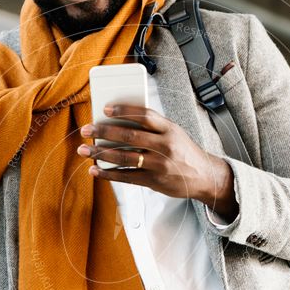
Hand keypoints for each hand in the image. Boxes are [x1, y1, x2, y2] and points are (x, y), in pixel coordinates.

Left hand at [77, 102, 238, 219]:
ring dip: (101, 153)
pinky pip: (126, 176)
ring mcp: (159, 164)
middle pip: (129, 136)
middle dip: (104, 132)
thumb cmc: (184, 152)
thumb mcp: (174, 133)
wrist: (204, 176)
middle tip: (87, 130)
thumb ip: (153, 127)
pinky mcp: (153, 180)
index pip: (145, 115)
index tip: (105, 109)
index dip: (124, 110)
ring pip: (124, 157)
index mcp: (169, 129)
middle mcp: (165, 145)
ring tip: (85, 150)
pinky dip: (109, 173)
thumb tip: (120, 121)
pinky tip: (96, 170)